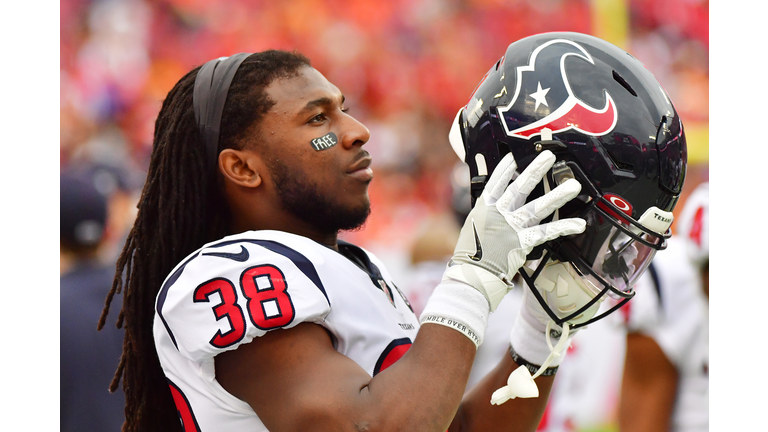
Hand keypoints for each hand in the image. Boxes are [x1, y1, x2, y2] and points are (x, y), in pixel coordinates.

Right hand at [445, 150, 585, 310]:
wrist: (473, 273)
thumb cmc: (472, 253)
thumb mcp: (474, 226)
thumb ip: (487, 213)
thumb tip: (494, 203)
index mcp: (485, 207)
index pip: (497, 182)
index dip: (507, 168)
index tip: (516, 155)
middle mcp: (499, 213)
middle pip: (521, 187)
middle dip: (536, 170)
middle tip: (550, 156)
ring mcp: (512, 227)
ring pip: (538, 207)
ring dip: (558, 195)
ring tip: (574, 186)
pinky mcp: (523, 242)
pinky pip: (547, 232)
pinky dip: (564, 227)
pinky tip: (579, 224)